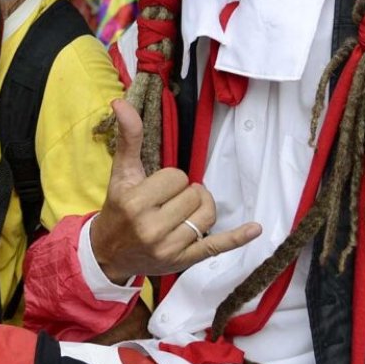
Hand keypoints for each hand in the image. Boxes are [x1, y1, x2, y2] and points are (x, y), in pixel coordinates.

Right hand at [90, 100, 261, 283]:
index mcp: (135, 203)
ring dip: (201, 207)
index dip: (170, 179)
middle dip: (184, 193)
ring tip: (186, 209)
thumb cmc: (118, 208)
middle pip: (194, 195)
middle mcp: (152, 228)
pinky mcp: (184, 261)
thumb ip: (128, 137)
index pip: (176, 177)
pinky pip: (216, 246)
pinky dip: (238, 238)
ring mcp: (170, 247)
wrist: (109, 253)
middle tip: (167, 201)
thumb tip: (122, 102)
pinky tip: (255, 228)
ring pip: (207, 215)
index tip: (156, 190)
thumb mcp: (120, 173)